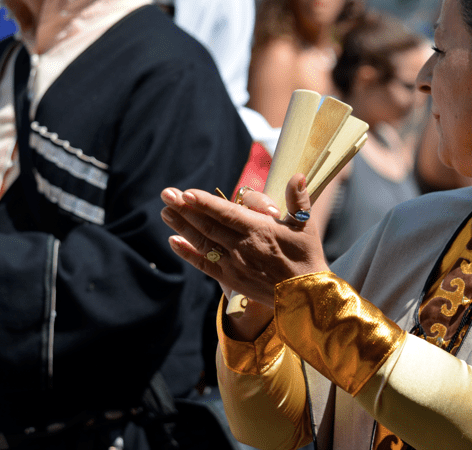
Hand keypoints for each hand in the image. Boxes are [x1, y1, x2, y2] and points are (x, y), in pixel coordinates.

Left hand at [160, 174, 329, 308]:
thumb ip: (298, 199)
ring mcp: (234, 264)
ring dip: (182, 227)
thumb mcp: (305, 226)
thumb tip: (296, 175)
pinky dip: (188, 254)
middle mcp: (242, 246)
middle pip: (208, 225)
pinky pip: (205, 265)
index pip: (226, 213)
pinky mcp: (231, 279)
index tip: (186, 193)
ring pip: (203, 242)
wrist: (305, 296)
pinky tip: (173, 242)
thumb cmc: (307, 257)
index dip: (205, 203)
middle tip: (166, 194)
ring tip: (164, 212)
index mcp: (259, 230)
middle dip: (185, 209)